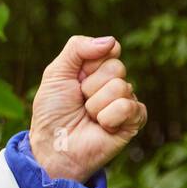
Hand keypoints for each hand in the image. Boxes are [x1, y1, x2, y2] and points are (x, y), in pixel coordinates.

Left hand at [28, 35, 147, 182]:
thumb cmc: (52, 112)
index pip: (109, 49)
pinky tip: (102, 126)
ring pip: (121, 86)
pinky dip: (108, 117)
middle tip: (79, 101)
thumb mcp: (55, 74)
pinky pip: (129, 106)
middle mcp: (113, 82)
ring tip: (88, 116)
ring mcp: (125, 101)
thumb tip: (112, 41)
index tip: (76, 77)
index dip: (91, 61)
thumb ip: (77, 48)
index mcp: (95, 68)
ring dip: (96, 104)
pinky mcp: (134, 120)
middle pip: (116, 67)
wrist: (54, 146)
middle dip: (90, 86)